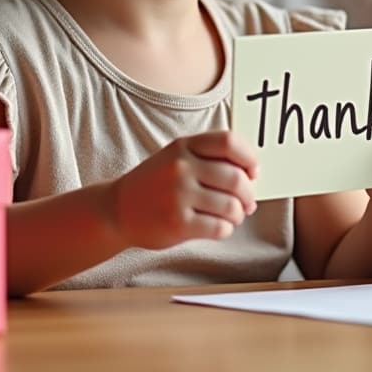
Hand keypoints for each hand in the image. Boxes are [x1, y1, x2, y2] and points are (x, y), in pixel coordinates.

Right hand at [109, 131, 258, 249]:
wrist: (117, 210)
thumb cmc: (155, 184)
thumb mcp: (176, 158)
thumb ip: (209, 158)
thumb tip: (252, 175)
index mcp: (184, 146)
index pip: (229, 142)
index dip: (249, 158)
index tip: (254, 172)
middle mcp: (181, 167)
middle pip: (236, 178)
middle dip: (249, 194)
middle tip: (248, 203)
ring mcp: (178, 195)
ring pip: (231, 206)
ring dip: (239, 214)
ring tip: (232, 216)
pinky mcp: (178, 223)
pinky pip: (219, 227)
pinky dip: (226, 229)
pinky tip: (218, 227)